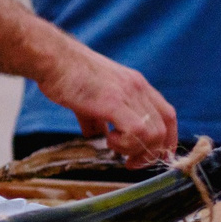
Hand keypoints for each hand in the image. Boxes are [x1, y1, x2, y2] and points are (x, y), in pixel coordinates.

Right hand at [43, 44, 175, 165]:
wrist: (52, 58)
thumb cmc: (66, 75)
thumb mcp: (90, 98)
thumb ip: (97, 118)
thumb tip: (95, 135)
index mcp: (137, 85)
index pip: (167, 116)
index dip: (165, 140)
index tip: (151, 156)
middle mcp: (138, 88)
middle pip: (164, 128)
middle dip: (150, 154)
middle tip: (129, 162)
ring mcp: (128, 93)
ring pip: (153, 133)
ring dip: (135, 149)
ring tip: (113, 146)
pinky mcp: (113, 101)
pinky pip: (136, 131)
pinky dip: (126, 144)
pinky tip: (108, 140)